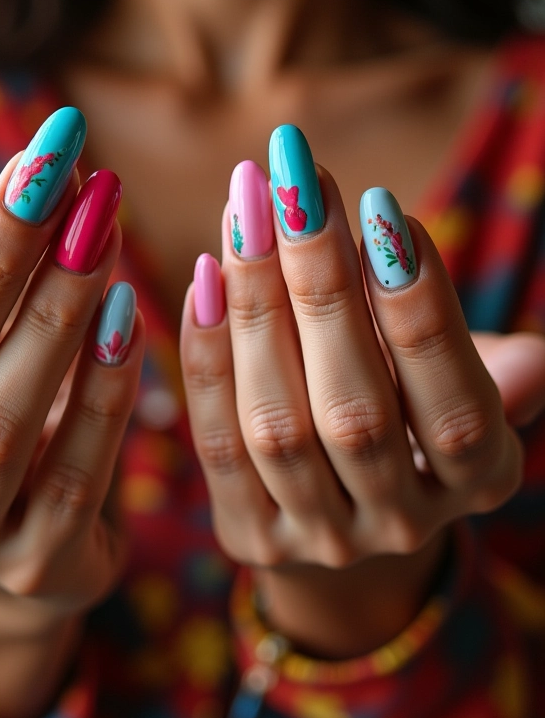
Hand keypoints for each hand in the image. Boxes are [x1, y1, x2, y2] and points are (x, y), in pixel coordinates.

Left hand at [181, 139, 526, 656]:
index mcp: (476, 481)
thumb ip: (488, 376)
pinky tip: (204, 279)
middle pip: (355, 410)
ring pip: (277, 426)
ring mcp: (319, 537)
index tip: (382, 207)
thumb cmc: (409, 424)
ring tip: (244, 210)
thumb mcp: (461, 398)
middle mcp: (399, 522)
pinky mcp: (250, 535)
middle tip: (294, 179)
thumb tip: (530, 364)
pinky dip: (208, 361)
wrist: (346, 514)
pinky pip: (218, 447)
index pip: (454, 405)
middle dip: (324, 285)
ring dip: (257, 309)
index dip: (419, 309)